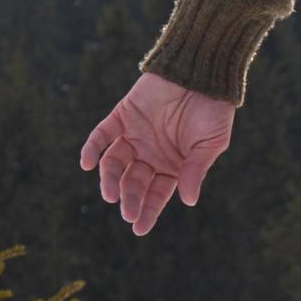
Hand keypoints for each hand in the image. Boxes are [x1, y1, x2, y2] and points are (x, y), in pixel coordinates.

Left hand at [79, 72, 234, 236]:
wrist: (201, 72)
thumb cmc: (213, 110)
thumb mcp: (209, 145)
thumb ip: (195, 170)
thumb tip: (189, 201)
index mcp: (172, 166)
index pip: (156, 194)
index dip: (148, 211)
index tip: (138, 228)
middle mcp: (150, 154)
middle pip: (133, 182)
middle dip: (130, 199)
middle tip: (127, 212)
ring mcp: (134, 135)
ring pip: (115, 163)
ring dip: (110, 179)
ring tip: (110, 194)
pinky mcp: (122, 116)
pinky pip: (102, 135)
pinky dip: (92, 149)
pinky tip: (87, 164)